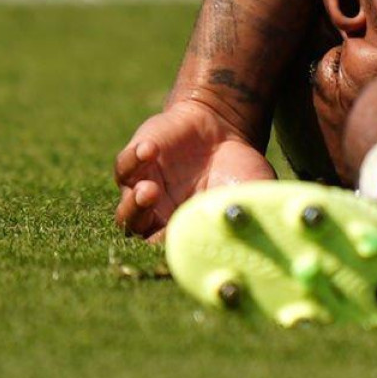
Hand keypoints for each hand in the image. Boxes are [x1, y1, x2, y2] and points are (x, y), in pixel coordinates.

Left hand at [114, 99, 275, 240]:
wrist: (225, 128)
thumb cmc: (241, 168)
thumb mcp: (251, 191)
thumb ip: (247, 214)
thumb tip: (249, 234)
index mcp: (186, 230)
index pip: (170, 250)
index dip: (171, 249)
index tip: (179, 242)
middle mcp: (160, 215)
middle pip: (139, 233)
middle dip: (146, 227)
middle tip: (159, 217)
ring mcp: (146, 187)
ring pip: (126, 207)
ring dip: (134, 203)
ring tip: (149, 189)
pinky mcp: (137, 161)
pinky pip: (124, 166)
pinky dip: (133, 160)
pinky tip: (152, 149)